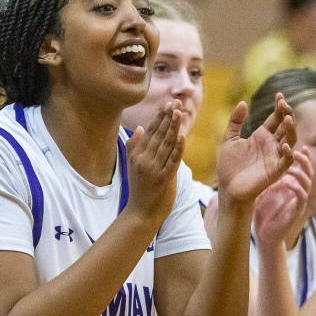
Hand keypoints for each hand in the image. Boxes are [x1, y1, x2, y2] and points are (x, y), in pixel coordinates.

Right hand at [124, 101, 185, 227]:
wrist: (141, 213)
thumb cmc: (140, 189)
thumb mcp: (133, 166)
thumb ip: (135, 147)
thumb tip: (141, 127)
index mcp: (136, 155)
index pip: (150, 132)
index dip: (159, 117)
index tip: (167, 104)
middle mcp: (143, 160)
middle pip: (158, 135)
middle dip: (168, 117)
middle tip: (175, 101)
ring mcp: (153, 169)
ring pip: (165, 144)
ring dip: (173, 127)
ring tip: (179, 112)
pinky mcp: (163, 179)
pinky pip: (172, 161)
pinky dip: (177, 148)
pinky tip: (182, 136)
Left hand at [215, 94, 294, 203]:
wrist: (228, 188)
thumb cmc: (229, 166)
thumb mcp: (229, 140)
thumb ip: (235, 122)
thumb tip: (243, 102)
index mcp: (262, 136)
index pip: (276, 118)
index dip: (280, 106)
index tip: (279, 95)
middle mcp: (272, 144)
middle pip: (286, 126)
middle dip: (287, 114)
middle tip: (283, 104)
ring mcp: (275, 157)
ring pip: (291, 140)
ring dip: (291, 129)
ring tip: (287, 118)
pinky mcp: (275, 170)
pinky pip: (286, 160)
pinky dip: (287, 153)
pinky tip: (283, 145)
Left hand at [253, 147, 311, 248]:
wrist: (264, 234)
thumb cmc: (263, 213)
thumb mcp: (263, 191)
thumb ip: (267, 178)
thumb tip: (261, 162)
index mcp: (291, 185)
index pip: (300, 167)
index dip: (302, 157)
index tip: (301, 144)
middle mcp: (298, 191)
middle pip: (308, 172)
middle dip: (305, 160)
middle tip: (299, 150)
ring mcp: (298, 201)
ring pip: (307, 183)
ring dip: (301, 173)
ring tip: (293, 166)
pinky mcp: (296, 211)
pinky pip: (301, 197)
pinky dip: (297, 188)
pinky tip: (289, 182)